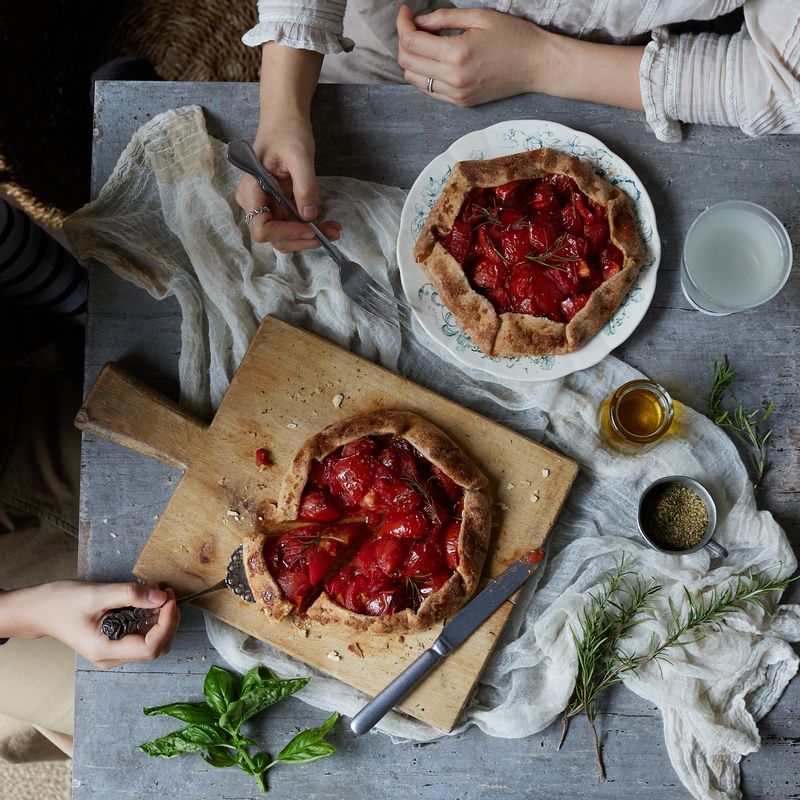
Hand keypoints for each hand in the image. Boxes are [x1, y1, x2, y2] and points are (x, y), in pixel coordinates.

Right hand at [8, 581, 179, 669]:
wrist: (39, 609)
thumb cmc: (61, 602)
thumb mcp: (97, 594)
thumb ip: (131, 595)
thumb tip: (161, 597)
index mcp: (105, 650)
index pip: (151, 647)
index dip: (167, 624)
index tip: (169, 599)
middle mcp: (111, 657)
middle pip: (156, 647)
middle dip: (168, 620)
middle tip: (166, 592)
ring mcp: (113, 651)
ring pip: (152, 642)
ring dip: (162, 618)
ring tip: (158, 593)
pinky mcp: (114, 642)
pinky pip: (142, 635)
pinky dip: (152, 618)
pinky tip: (149, 600)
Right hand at [234, 115, 340, 252]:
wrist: (285, 120)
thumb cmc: (287, 131)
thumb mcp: (299, 156)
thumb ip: (304, 186)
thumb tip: (309, 216)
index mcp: (251, 190)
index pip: (261, 228)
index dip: (285, 233)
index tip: (309, 228)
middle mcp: (254, 202)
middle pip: (275, 237)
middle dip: (303, 239)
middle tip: (332, 233)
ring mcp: (266, 205)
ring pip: (285, 234)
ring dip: (309, 237)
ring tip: (334, 230)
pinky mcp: (278, 205)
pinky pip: (292, 224)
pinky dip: (310, 228)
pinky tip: (327, 225)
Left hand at [396, 5, 552, 106]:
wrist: (537, 66)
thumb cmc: (514, 37)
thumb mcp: (479, 17)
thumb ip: (444, 18)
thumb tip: (418, 21)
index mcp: (457, 55)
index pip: (411, 42)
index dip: (403, 24)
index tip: (406, 12)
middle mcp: (453, 79)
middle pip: (407, 62)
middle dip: (404, 40)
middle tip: (414, 25)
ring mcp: (456, 95)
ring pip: (414, 79)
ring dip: (412, 59)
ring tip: (425, 43)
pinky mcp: (460, 103)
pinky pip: (429, 90)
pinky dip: (424, 74)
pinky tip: (434, 59)